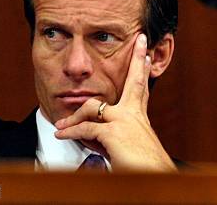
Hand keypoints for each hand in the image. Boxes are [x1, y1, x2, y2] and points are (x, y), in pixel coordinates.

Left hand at [54, 33, 175, 171]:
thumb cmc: (145, 168)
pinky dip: (71, 133)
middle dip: (137, 59)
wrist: (155, 177)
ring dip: (74, 116)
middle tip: (141, 39)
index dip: (143, 71)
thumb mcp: (128, 149)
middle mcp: (134, 115)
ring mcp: (124, 121)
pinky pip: (86, 129)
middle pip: (134, 81)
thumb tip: (93, 139)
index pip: (140, 90)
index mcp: (140, 118)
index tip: (146, 56)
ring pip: (93, 108)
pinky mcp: (113, 132)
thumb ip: (112, 140)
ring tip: (61, 124)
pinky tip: (61, 135)